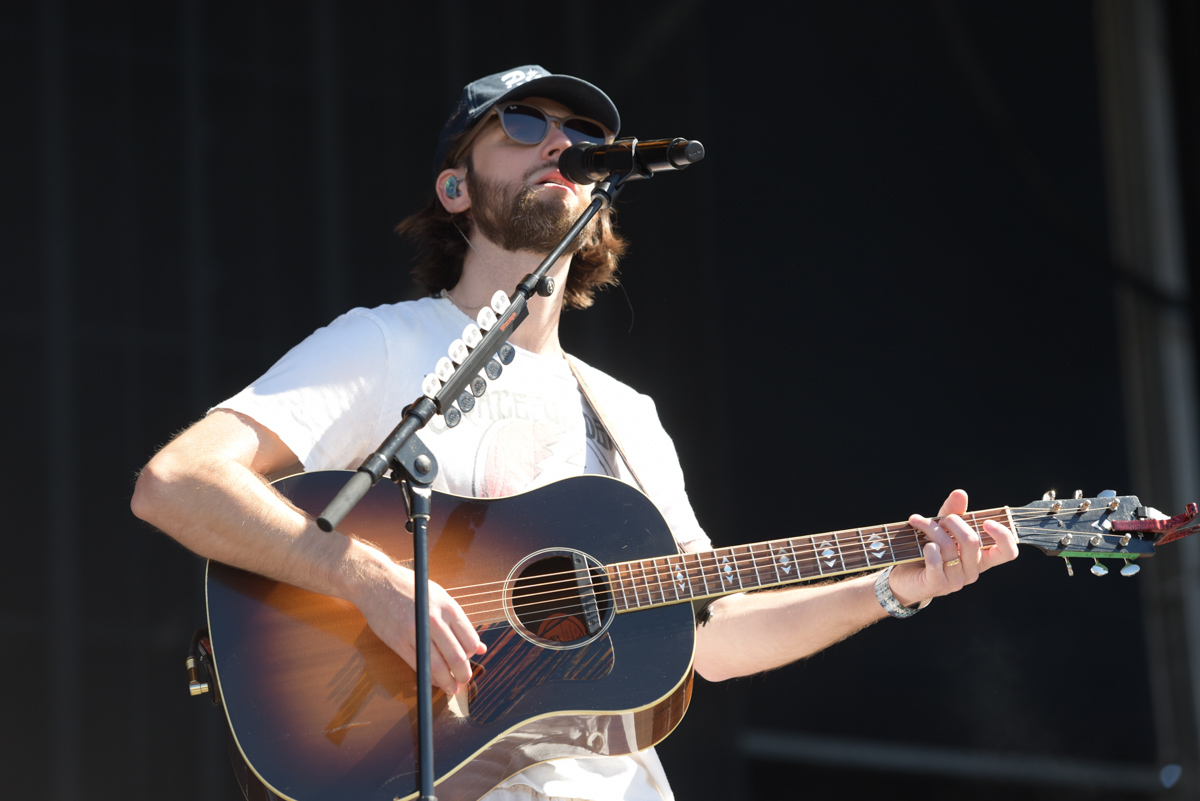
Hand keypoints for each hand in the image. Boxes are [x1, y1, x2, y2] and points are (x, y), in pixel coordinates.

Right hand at [346, 551, 485, 696]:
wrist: (377, 582)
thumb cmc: (410, 588)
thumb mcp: (440, 597)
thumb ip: (460, 623)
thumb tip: (480, 647)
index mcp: (448, 607)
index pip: (470, 640)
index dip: (472, 655)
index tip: (470, 660)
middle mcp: (434, 620)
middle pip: (457, 657)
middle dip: (464, 674)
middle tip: (464, 680)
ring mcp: (415, 632)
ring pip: (438, 666)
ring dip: (448, 682)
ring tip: (452, 687)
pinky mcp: (398, 642)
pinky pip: (418, 666)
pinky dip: (429, 677)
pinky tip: (434, 680)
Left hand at [888, 489, 1018, 606]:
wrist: (904, 577)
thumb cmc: (927, 551)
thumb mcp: (942, 530)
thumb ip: (953, 512)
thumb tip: (960, 493)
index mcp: (981, 559)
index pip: (1007, 552)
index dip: (1003, 536)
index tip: (986, 522)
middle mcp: (972, 571)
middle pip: (972, 542)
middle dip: (954, 522)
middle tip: (941, 519)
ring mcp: (956, 581)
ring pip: (949, 548)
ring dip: (932, 529)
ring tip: (918, 522)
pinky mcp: (937, 585)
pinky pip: (937, 563)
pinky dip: (930, 549)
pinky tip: (924, 544)